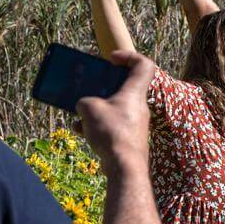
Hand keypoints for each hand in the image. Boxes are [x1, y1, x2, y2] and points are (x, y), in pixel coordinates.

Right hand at [75, 51, 154, 171]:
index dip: (128, 56)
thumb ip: (84, 101)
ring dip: (97, 108)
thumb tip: (84, 107)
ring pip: (115, 108)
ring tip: (81, 113)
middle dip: (104, 86)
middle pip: (124, 87)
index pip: (143, 65)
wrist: (124, 167)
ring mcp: (135, 123)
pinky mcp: (128, 139)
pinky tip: (81, 131)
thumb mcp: (89, 108)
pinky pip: (112, 125)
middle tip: (90, 87)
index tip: (111, 59)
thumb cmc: (112, 132)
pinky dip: (97, 126)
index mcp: (134, 92)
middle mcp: (138, 106)